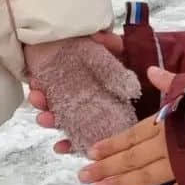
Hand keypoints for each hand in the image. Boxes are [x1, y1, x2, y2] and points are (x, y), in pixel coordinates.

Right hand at [29, 31, 123, 153]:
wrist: (150, 84)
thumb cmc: (127, 67)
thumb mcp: (117, 50)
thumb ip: (109, 43)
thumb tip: (98, 37)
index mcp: (80, 80)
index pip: (56, 85)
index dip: (42, 85)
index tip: (34, 83)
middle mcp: (79, 99)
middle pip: (55, 102)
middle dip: (42, 103)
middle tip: (36, 98)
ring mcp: (86, 117)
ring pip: (64, 121)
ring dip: (52, 121)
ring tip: (45, 118)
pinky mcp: (97, 134)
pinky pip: (79, 141)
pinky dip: (69, 145)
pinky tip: (60, 147)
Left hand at [78, 67, 184, 184]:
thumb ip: (170, 81)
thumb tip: (151, 70)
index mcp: (166, 121)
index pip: (132, 134)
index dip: (111, 142)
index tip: (90, 150)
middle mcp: (166, 145)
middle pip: (130, 157)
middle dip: (105, 166)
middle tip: (82, 176)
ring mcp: (179, 166)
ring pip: (143, 177)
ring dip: (121, 184)